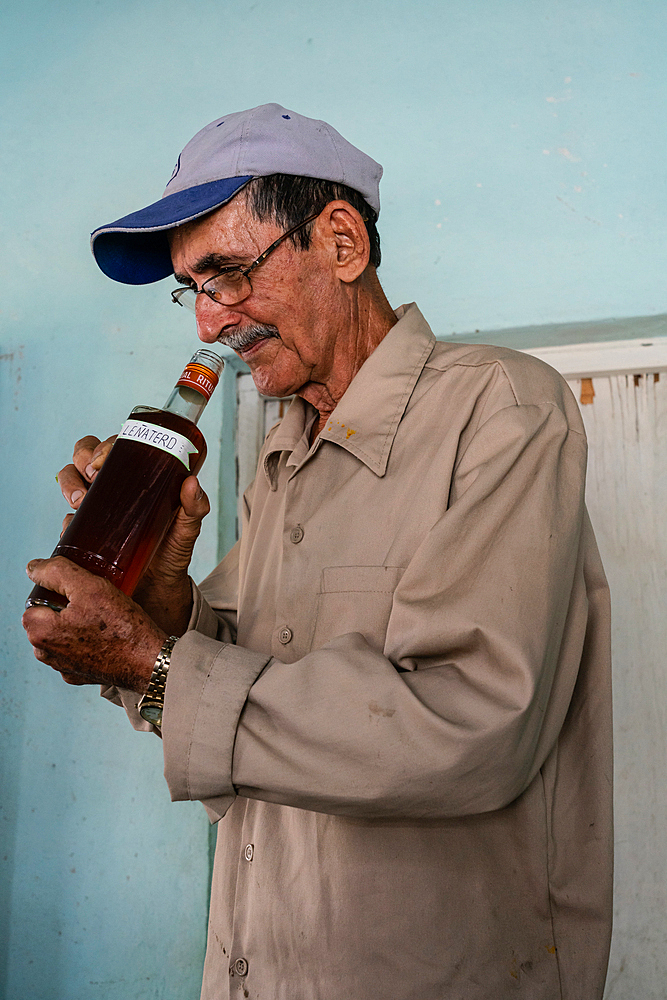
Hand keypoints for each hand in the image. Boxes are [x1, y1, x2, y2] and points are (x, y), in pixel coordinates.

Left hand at [22, 557, 165, 690]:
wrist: (149, 661)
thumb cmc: (121, 626)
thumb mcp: (90, 587)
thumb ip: (56, 572)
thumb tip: (34, 567)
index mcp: (41, 633)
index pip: (33, 604)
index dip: (55, 592)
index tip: (77, 592)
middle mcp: (47, 655)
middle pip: (46, 620)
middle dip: (63, 610)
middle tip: (92, 603)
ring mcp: (64, 668)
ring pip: (60, 636)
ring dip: (73, 626)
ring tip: (100, 619)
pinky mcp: (80, 676)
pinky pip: (76, 652)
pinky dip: (86, 644)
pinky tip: (105, 637)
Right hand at [57, 434, 209, 633]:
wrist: (158, 587)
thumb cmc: (173, 550)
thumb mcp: (188, 527)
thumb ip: (195, 507)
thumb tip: (192, 483)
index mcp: (137, 475)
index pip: (114, 446)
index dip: (103, 445)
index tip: (105, 458)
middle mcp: (113, 486)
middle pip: (84, 457)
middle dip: (82, 459)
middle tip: (92, 476)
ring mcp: (96, 507)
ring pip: (69, 480)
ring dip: (69, 483)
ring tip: (80, 500)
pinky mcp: (84, 532)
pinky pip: (68, 520)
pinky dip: (68, 521)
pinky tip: (76, 527)